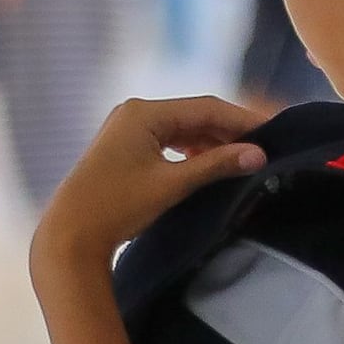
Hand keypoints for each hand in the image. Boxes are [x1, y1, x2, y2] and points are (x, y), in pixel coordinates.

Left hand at [38, 95, 272, 268]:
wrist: (70, 235)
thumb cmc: (118, 206)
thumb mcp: (172, 184)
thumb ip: (216, 165)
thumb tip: (258, 155)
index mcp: (144, 112)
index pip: (206, 108)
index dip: (242, 120)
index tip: (273, 132)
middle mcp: (134, 113)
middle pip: (194, 116)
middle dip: (228, 132)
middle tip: (263, 148)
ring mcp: (127, 129)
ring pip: (181, 130)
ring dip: (210, 143)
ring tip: (241, 160)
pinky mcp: (124, 148)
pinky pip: (167, 142)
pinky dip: (190, 152)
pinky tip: (208, 165)